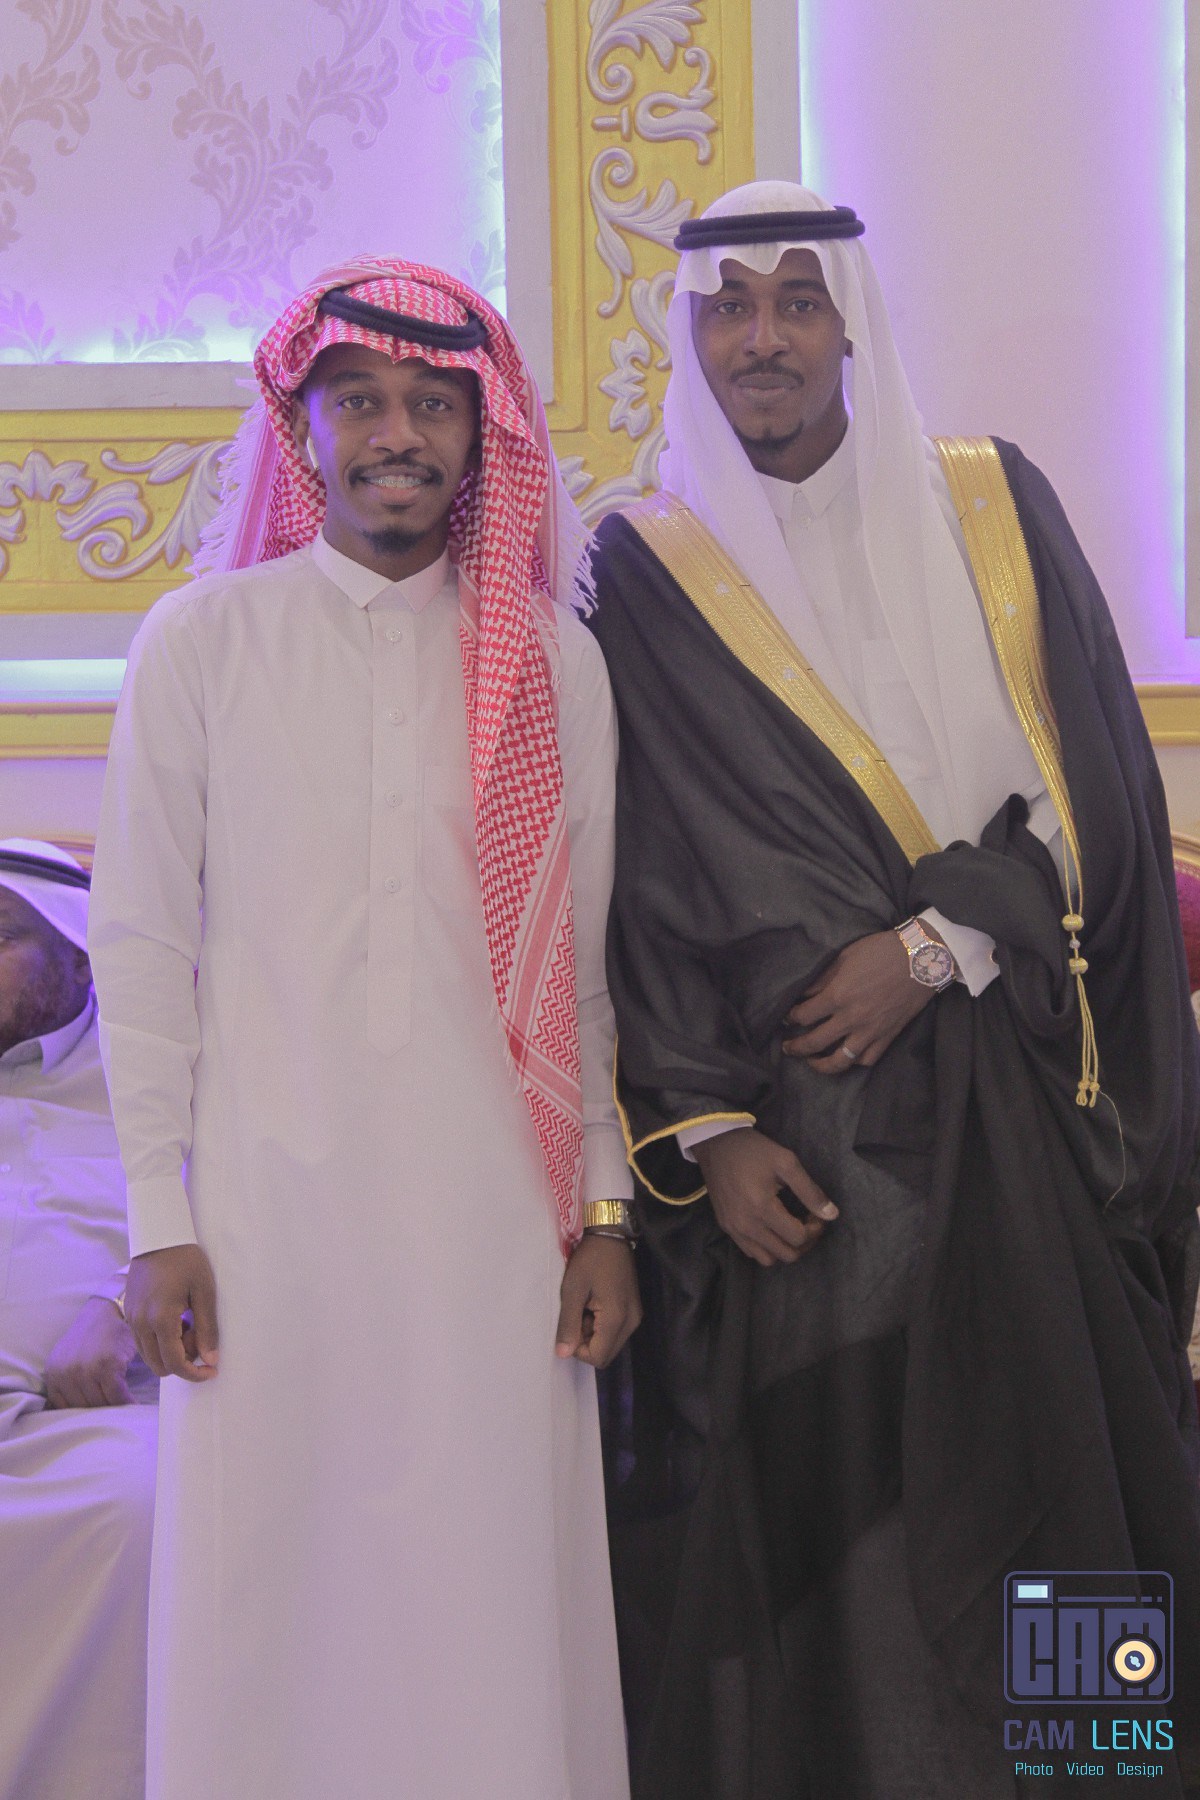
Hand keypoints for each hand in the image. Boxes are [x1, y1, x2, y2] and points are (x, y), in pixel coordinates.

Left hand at [44, 1296, 137, 1407]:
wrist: (108, 1311)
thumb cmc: (92, 1337)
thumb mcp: (68, 1359)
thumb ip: (66, 1383)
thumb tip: (72, 1417)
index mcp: (53, 1372)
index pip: (64, 1407)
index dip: (82, 1414)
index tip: (95, 1417)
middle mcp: (66, 1373)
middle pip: (84, 1408)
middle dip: (99, 1413)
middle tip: (114, 1416)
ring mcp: (86, 1370)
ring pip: (101, 1404)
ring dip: (114, 1410)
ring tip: (124, 1413)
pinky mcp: (108, 1366)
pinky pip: (117, 1396)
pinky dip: (127, 1403)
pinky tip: (133, 1405)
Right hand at [125, 1243, 218, 1383]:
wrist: (158, 1236)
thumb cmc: (186, 1260)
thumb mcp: (204, 1291)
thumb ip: (208, 1328)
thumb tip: (211, 1360)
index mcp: (161, 1319)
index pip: (175, 1364)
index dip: (195, 1374)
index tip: (211, 1370)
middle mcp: (140, 1323)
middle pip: (160, 1366)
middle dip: (183, 1361)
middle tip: (200, 1336)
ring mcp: (131, 1319)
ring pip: (150, 1356)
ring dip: (171, 1351)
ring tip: (190, 1324)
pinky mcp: (128, 1313)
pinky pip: (143, 1341)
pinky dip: (160, 1340)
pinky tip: (177, 1318)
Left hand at [555, 1231, 641, 1368]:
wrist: (611, 1234)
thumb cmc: (590, 1259)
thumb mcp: (572, 1290)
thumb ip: (568, 1324)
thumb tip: (562, 1354)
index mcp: (617, 1318)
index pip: (598, 1357)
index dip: (579, 1350)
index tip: (570, 1326)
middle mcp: (631, 1322)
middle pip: (606, 1354)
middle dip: (587, 1342)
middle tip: (578, 1314)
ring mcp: (635, 1316)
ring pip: (611, 1343)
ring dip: (594, 1333)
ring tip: (585, 1306)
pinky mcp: (635, 1310)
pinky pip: (616, 1331)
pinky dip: (602, 1325)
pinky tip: (594, 1303)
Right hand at [695, 1126, 836, 1267]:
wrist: (716, 1144)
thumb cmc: (754, 1151)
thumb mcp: (786, 1162)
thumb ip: (810, 1191)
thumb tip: (832, 1215)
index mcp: (762, 1207)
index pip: (798, 1237)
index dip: (815, 1229)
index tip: (817, 1214)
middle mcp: (746, 1225)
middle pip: (786, 1254)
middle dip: (804, 1242)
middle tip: (808, 1223)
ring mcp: (734, 1229)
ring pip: (768, 1259)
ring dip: (785, 1248)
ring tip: (790, 1228)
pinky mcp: (726, 1227)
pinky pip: (750, 1252)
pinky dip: (766, 1247)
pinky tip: (771, 1228)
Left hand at [782, 928, 939, 1072]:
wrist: (923, 958)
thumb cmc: (882, 951)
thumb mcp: (845, 957)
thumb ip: (822, 978)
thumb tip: (803, 994)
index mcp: (838, 996)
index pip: (803, 1015)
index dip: (790, 1017)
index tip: (786, 1018)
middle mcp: (851, 1019)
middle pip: (814, 1042)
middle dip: (796, 1047)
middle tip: (787, 1047)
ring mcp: (871, 1031)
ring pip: (840, 1061)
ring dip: (821, 1065)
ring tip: (811, 1062)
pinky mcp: (888, 1037)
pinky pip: (867, 1059)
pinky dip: (854, 1061)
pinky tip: (846, 1056)